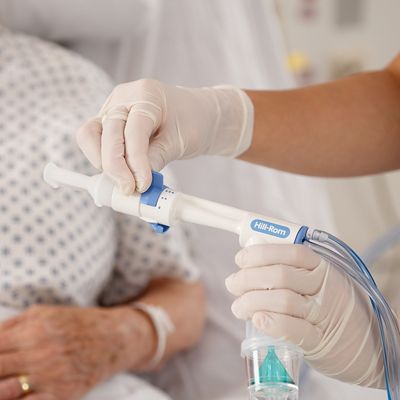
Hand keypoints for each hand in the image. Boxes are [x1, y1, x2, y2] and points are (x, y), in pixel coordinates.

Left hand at [0, 305, 152, 399]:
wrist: (114, 338)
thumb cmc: (76, 323)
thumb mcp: (44, 313)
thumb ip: (11, 326)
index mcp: (35, 330)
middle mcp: (41, 354)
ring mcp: (51, 377)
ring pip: (4, 392)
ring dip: (0, 388)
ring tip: (3, 382)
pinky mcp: (61, 396)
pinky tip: (15, 394)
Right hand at [76, 79, 252, 193]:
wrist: (198, 113)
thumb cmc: (194, 121)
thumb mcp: (181, 141)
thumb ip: (157, 158)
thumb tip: (136, 183)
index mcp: (147, 95)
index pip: (133, 131)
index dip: (135, 162)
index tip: (142, 185)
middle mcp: (124, 98)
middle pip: (106, 132)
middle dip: (114, 166)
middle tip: (128, 190)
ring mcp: (113, 108)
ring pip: (90, 135)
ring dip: (103, 162)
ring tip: (123, 182)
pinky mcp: (108, 122)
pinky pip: (96, 141)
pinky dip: (103, 160)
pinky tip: (120, 175)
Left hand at [225, 244, 383, 387]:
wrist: (365, 344)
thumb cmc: (329, 306)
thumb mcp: (317, 281)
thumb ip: (291, 268)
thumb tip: (251, 256)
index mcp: (322, 267)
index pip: (290, 252)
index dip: (261, 253)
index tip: (241, 259)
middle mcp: (324, 287)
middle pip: (280, 276)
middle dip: (248, 278)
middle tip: (232, 284)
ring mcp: (324, 314)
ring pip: (282, 300)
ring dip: (251, 301)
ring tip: (238, 306)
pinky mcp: (320, 341)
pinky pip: (294, 330)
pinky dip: (272, 323)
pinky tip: (257, 320)